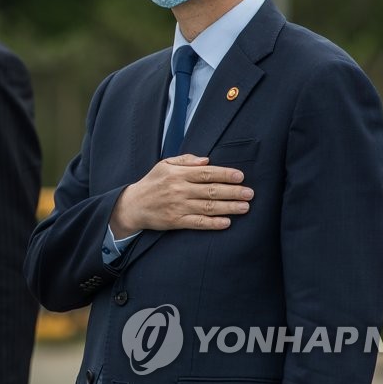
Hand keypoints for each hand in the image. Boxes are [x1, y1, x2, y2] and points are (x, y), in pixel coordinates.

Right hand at [109, 154, 252, 235]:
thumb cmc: (152, 183)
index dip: (224, 174)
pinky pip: (197, 223)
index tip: (240, 176)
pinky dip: (212, 223)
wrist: (133, 205)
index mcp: (178, 174)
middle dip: (232, 191)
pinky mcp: (176, 221)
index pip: (206, 173)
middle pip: (210, 190)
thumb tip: (206, 160)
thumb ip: (185, 160)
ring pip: (207, 207)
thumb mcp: (164, 165)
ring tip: (245, 207)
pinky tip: (226, 222)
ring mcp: (178, 206)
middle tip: (250, 193)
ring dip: (228, 207)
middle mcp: (179, 190)